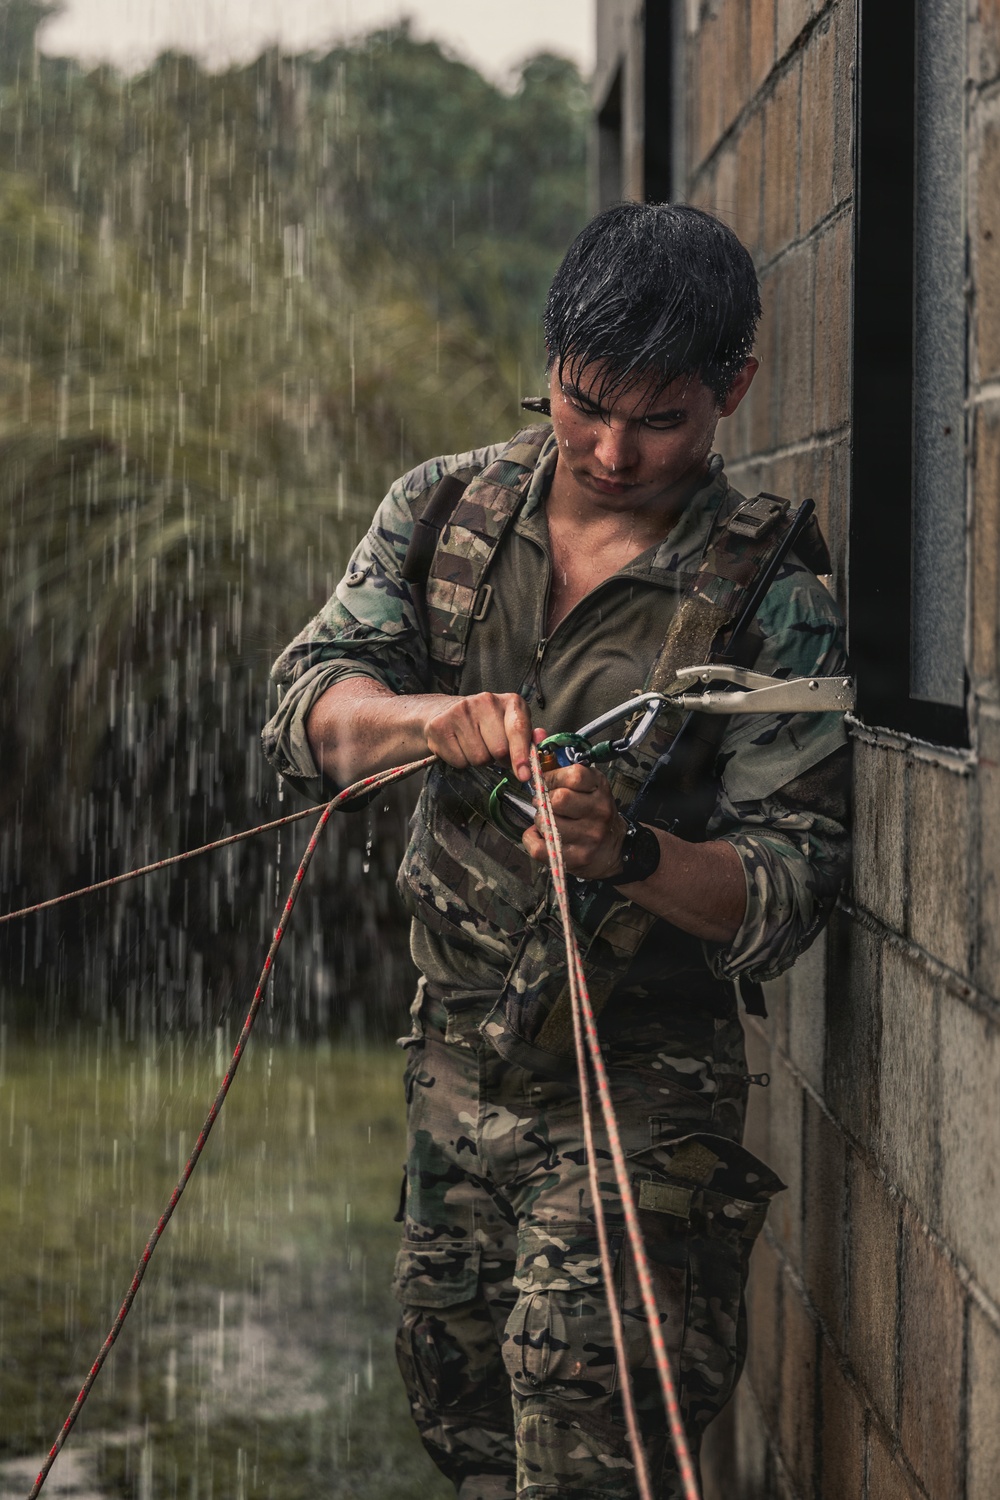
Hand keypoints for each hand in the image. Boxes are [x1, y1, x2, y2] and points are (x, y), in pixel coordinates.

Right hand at [423, 692, 534, 780]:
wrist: (443, 712)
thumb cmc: (485, 724)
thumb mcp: (510, 727)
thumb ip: (527, 736)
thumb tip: (541, 737)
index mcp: (510, 702)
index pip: (518, 729)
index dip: (521, 754)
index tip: (524, 775)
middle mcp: (486, 701)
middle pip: (499, 750)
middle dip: (497, 758)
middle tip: (490, 749)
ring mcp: (461, 711)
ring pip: (479, 758)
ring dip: (478, 760)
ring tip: (473, 745)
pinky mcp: (440, 725)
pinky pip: (459, 761)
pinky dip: (460, 761)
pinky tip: (459, 746)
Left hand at [522, 763, 627, 877]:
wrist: (614, 848)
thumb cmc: (594, 814)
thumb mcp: (590, 788)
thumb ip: (565, 778)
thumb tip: (535, 774)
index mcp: (600, 789)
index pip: (574, 776)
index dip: (552, 777)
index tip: (546, 782)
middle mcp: (599, 812)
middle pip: (558, 799)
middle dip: (544, 800)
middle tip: (545, 804)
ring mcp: (589, 837)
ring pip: (546, 823)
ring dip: (539, 821)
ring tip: (548, 822)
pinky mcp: (577, 858)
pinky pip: (539, 847)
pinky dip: (532, 840)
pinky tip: (541, 837)